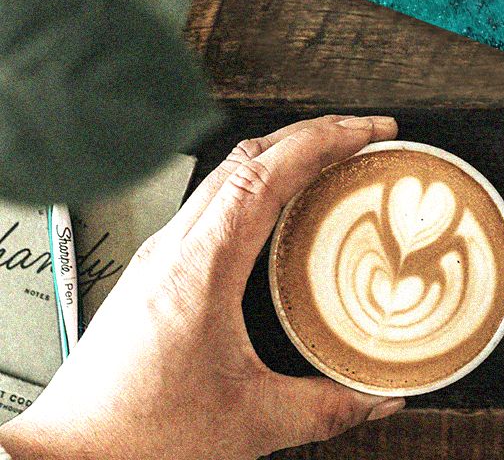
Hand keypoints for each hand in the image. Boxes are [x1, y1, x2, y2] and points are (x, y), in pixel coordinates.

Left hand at [0, 115, 403, 459]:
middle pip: (249, 155)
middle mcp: (176, 246)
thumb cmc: (137, 436)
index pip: (267, 172)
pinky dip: (257, 182)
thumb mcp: (250, 422)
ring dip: (283, 153)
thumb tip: (379, 397)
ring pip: (227, 172)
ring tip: (329, 158)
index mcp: (201, 265)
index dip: (323, 141)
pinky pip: (214, 200)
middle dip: (312, 133)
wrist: (69, 457)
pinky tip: (279, 207)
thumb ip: (326, 408)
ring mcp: (161, 251)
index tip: (366, 131)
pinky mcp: (155, 268)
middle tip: (361, 134)